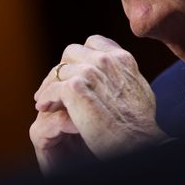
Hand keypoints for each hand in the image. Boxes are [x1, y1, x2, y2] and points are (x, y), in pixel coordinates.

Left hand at [30, 35, 166, 171]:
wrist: (138, 141)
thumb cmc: (140, 124)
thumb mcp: (138, 89)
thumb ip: (123, 76)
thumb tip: (116, 76)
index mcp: (122, 59)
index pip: (93, 43)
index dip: (80, 58)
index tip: (75, 73)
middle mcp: (106, 60)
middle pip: (72, 52)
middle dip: (62, 69)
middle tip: (56, 87)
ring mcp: (90, 72)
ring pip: (60, 70)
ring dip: (50, 85)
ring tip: (46, 101)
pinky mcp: (76, 89)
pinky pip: (54, 87)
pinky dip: (46, 97)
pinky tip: (44, 107)